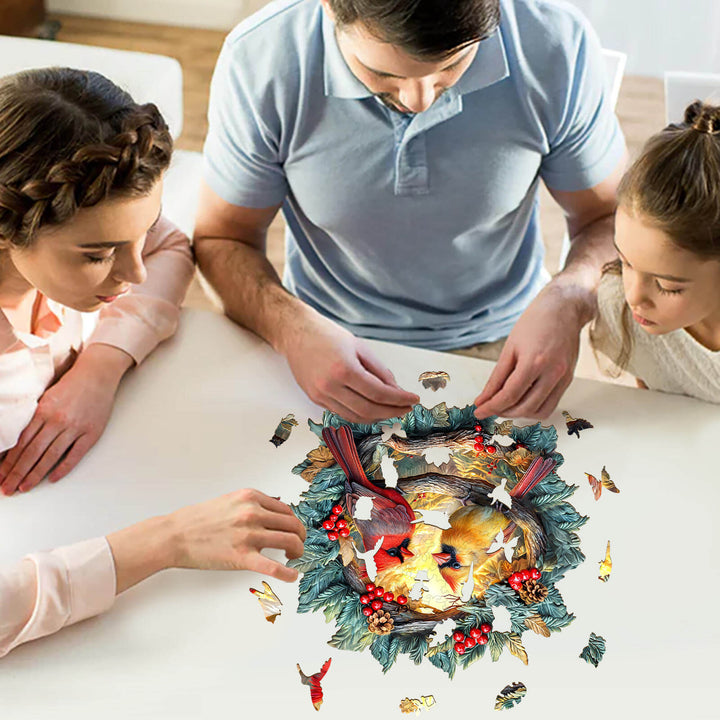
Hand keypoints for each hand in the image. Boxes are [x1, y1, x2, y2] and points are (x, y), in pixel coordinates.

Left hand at [0, 344, 131, 494]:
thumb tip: (18, 441)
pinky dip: (63, 468)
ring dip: (35, 474)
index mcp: (43, 411)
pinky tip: (52, 478)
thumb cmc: (72, 385)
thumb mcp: (46, 397)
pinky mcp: (91, 433)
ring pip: (50, 456)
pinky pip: (75, 454)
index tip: (1, 475)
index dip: (9, 462)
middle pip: (32, 453)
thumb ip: (34, 418)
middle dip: (17, 473)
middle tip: (7, 489)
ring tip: (24, 487)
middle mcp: (57, 421)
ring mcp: (75, 428)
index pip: (21, 443)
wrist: (97, 375)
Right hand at [107, 489, 306, 591]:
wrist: (174, 535)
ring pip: (290, 541)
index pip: (285, 510)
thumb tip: (272, 515)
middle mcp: (253, 513)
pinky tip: (293, 576)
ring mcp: (248, 535)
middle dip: (300, 536)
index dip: (293, 522)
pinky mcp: (242, 557)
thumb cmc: (198, 520)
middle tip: (298, 545)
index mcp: (250, 498)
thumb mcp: (229, 501)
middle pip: (292, 524)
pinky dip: (288, 573)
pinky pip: (273, 567)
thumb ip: (251, 505)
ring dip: (298, 551)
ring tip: (294, 557)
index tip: (293, 530)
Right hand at [279, 307, 418, 422]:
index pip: (379, 393)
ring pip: (355, 416)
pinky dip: (361, 414)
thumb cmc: (328, 336)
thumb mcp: (360, 347)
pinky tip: (373, 409)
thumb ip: (380, 371)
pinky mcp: (315, 399)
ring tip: (392, 410)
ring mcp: (320, 395)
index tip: (413, 399)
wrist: (296, 334)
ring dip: (377, 417)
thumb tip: (396, 390)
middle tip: (406, 408)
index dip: (399, 399)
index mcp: (344, 369)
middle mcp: (330, 386)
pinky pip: (343, 413)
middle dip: (391, 411)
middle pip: (368, 410)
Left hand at [473, 280, 594, 418]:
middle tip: (490, 407)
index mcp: (534, 361)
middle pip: (525, 406)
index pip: (510, 395)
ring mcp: (563, 378)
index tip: (479, 411)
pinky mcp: (568, 380)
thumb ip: (497, 377)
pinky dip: (534, 408)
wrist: (564, 308)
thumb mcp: (510, 347)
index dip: (492, 406)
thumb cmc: (535, 322)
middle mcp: (552, 373)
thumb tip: (484, 398)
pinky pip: (551, 404)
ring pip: (540, 411)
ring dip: (520, 414)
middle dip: (504, 411)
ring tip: (506, 405)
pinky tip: (522, 401)